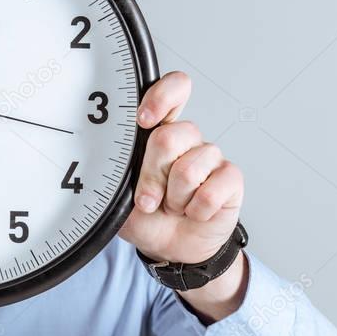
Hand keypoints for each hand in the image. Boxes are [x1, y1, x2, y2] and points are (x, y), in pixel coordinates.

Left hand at [119, 72, 246, 320]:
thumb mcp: (118, 195)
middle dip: (153, 175)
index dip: (162, 97)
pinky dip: (196, 210)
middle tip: (147, 199)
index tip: (143, 120)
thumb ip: (114, 170)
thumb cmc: (145, 215)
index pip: (174, 88)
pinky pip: (212, 190)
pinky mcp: (230, 178)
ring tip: (171, 206)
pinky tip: (193, 212)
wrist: (170, 247)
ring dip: (174, 198)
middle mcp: (188, 138)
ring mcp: (211, 157)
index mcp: (160, 130)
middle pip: (170, 136)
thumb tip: (106, 157)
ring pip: (189, 168)